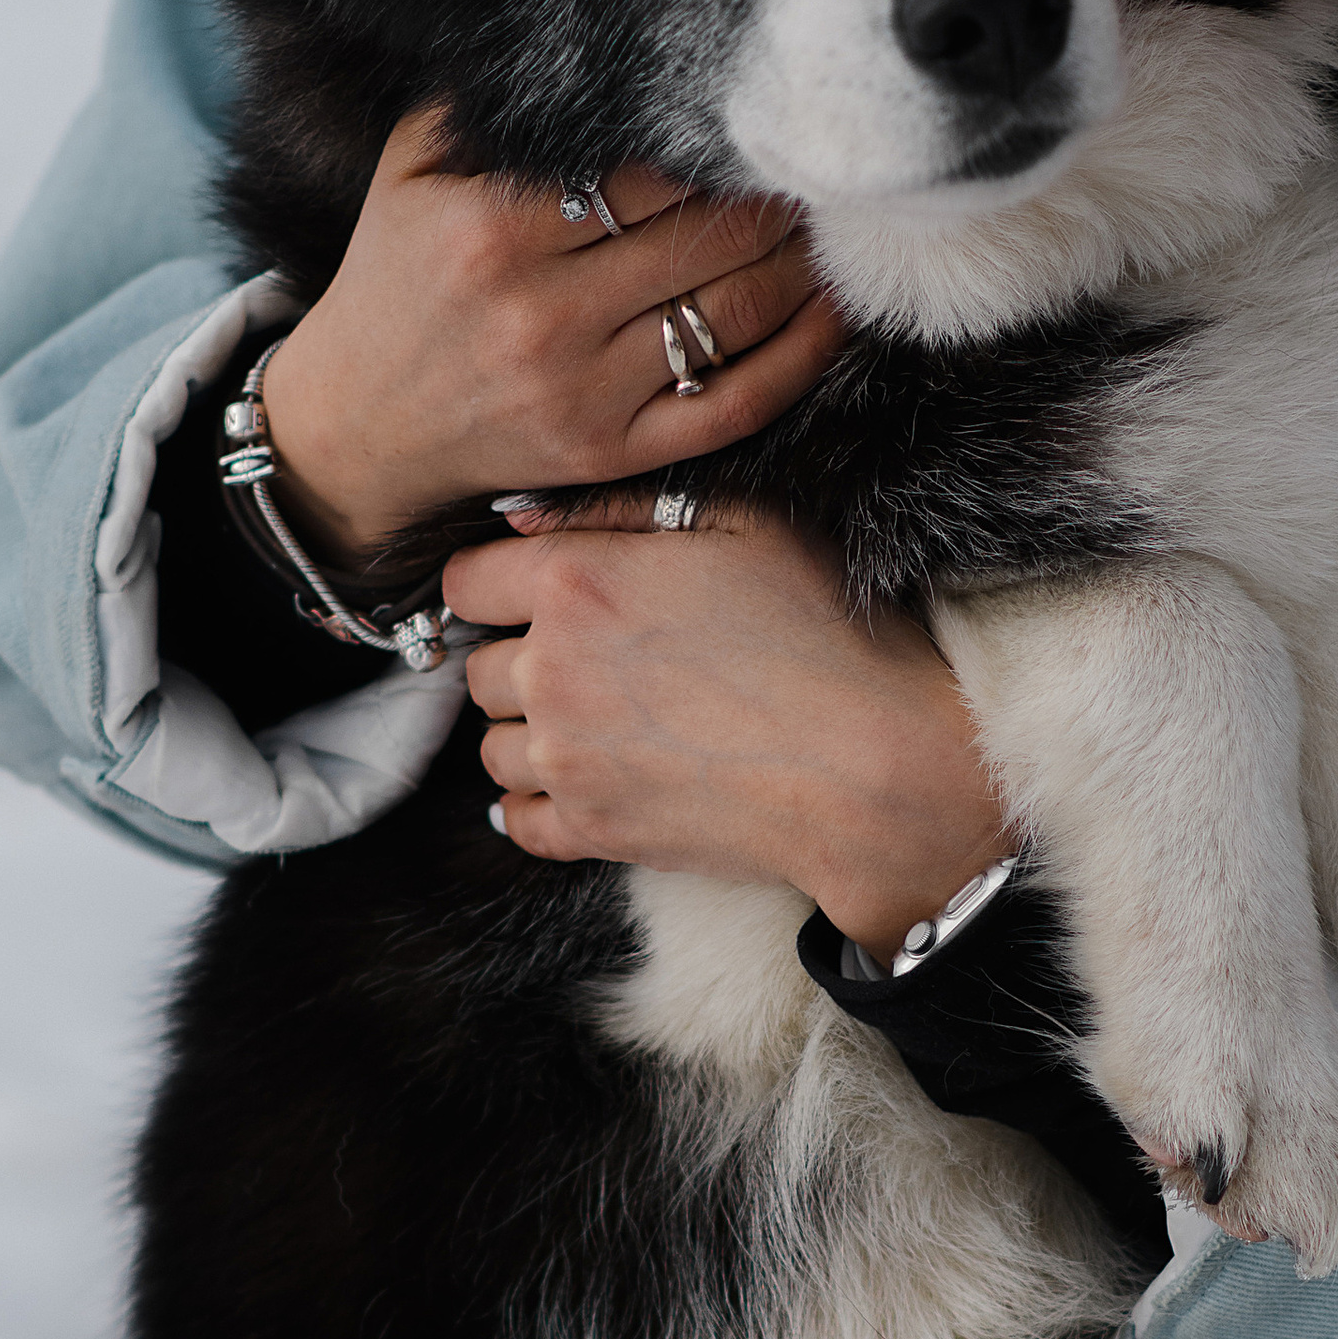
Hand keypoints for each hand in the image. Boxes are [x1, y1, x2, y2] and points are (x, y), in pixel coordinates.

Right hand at [260, 118, 846, 560]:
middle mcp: (539, 311)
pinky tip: (834, 313)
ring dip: (801, 266)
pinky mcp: (610, 453)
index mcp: (492, 227)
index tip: (760, 121)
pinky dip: (800, 358)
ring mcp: (580, 390)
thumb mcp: (411, 172)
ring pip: (733, 313)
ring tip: (830, 227)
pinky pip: (734, 404)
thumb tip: (580, 41)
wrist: (358, 424)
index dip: (715, 145)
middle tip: (819, 170)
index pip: (646, 170)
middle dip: (775, 201)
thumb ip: (486, 107)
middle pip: (704, 239)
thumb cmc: (398, 280)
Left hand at [444, 502, 1012, 953]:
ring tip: (600, 726)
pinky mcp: (591, 831)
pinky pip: (517, 821)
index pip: (466, 580)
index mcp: (577, 583)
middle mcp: (551, 671)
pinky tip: (587, 783)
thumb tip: (525, 517)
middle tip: (592, 662)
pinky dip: (539, 805)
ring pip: (493, 746)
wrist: (871, 763)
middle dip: (520, 659)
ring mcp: (564, 760)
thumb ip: (623, 506)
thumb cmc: (822, 630)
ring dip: (531, 733)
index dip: (499, 583)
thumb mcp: (744, 523)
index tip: (537, 596)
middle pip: (478, 667)